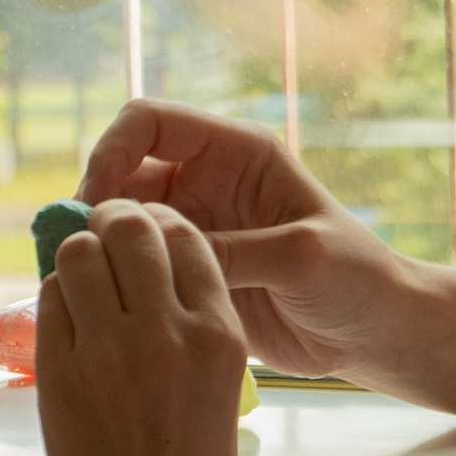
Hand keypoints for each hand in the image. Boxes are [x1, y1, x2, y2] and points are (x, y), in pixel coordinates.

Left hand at [37, 203, 250, 455]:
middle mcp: (169, 332)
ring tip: (82, 273)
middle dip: (114, 221)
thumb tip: (152, 271)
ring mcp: (110, 351)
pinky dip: (56, 295)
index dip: (159, 223)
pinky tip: (66, 314)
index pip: (187, 237)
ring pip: (82, 252)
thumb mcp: (222, 392)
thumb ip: (194, 328)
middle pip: (131, 229)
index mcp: (220, 336)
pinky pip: (51, 300)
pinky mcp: (61, 373)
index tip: (145, 228)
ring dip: (80, 253)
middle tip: (104, 232)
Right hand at [79, 101, 408, 381]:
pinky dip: (112, 280)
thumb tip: (159, 255)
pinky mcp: (186, 272)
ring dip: (98, 245)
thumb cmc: (356, 277)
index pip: (150, 122)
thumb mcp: (301, 257)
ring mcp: (193, 228)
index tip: (97, 199)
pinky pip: (135, 267)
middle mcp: (205, 182)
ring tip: (85, 285)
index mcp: (235, 153)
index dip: (113, 149)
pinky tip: (103, 308)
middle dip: (94, 205)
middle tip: (82, 253)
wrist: (373, 332)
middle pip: (122, 171)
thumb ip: (233, 251)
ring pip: (120, 223)